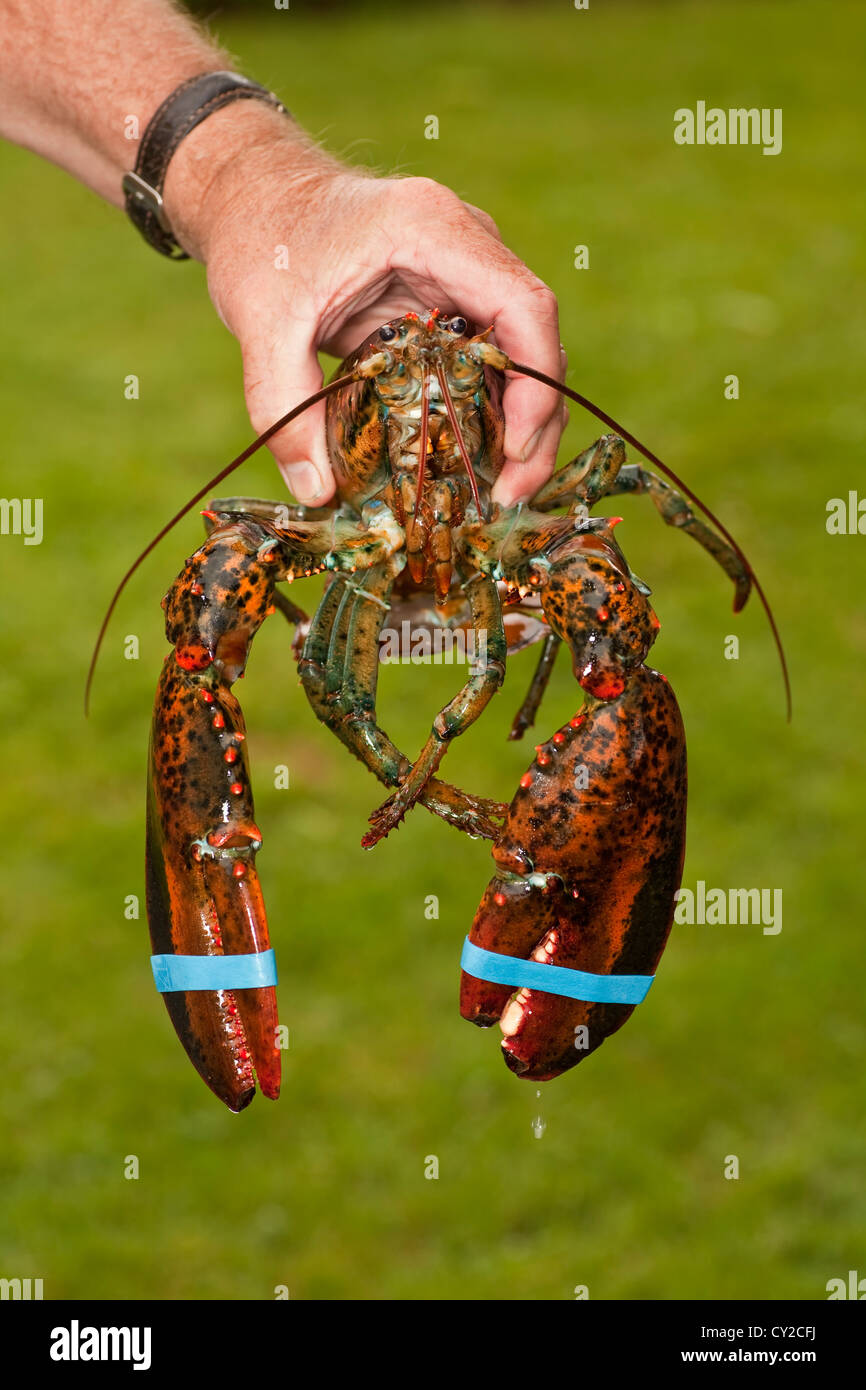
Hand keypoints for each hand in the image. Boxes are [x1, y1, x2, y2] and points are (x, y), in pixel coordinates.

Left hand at [166, 114, 563, 506]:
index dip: (534, 384)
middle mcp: (466, 244)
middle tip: (511, 493)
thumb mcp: (260, 322)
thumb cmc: (261, 237)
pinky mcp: (451, 300)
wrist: (253, 195)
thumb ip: (283, 405)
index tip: (514, 450)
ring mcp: (465, 272)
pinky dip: (491, 409)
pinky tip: (474, 459)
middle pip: (535, 337)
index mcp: (432, 230)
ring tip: (500, 488)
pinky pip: (490, 358)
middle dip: (536, 421)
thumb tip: (315, 491)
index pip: (523, 306)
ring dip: (520, 422)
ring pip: (522, 352)